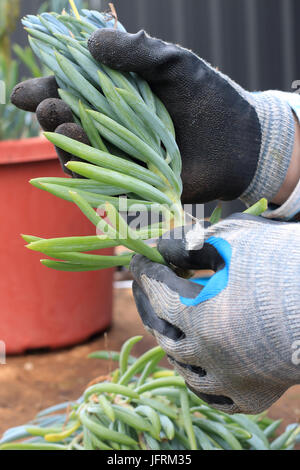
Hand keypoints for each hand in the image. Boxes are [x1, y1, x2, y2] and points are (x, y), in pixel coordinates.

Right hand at [11, 30, 294, 203]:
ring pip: (78, 152)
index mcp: (117, 96)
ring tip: (61, 125)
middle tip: (45, 106)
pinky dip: (86, 172)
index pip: (73, 91)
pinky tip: (78, 159)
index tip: (24, 91)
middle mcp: (114, 127)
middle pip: (68, 122)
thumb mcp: (175, 64)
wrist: (240, 140)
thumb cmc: (209, 97)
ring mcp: (122, 156)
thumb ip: (137, 51)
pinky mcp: (134, 183)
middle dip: (50, 114)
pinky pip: (101, 181)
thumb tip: (91, 41)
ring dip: (63, 140)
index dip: (46, 90)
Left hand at [130, 214, 299, 413]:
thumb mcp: (232, 239)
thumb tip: (160, 247)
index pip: (156, 291)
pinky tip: (195, 362)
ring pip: (181, 366)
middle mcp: (206, 354)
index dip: (145, 271)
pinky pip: (212, 394)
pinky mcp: (250, 396)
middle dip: (149, 303)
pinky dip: (198, 376)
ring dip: (170, 340)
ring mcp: (228, 380)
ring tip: (165, 321)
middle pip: (162, 330)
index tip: (140, 258)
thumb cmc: (282, 260)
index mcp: (197, 314)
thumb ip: (188, 245)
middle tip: (144, 285)